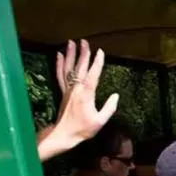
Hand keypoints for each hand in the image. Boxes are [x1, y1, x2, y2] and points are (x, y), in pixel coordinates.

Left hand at [39, 40, 118, 159]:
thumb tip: (116, 96)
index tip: (100, 52)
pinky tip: (59, 55)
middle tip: (85, 41)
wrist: (64, 134)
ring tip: (71, 42)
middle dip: (83, 53)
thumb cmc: (83, 129)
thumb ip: (109, 108)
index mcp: (86, 94)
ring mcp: (68, 89)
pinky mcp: (63, 91)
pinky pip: (60, 75)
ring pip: (68, 68)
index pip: (93, 75)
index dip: (97, 63)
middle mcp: (76, 88)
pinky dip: (59, 64)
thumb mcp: (100, 121)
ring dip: (70, 54)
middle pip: (80, 67)